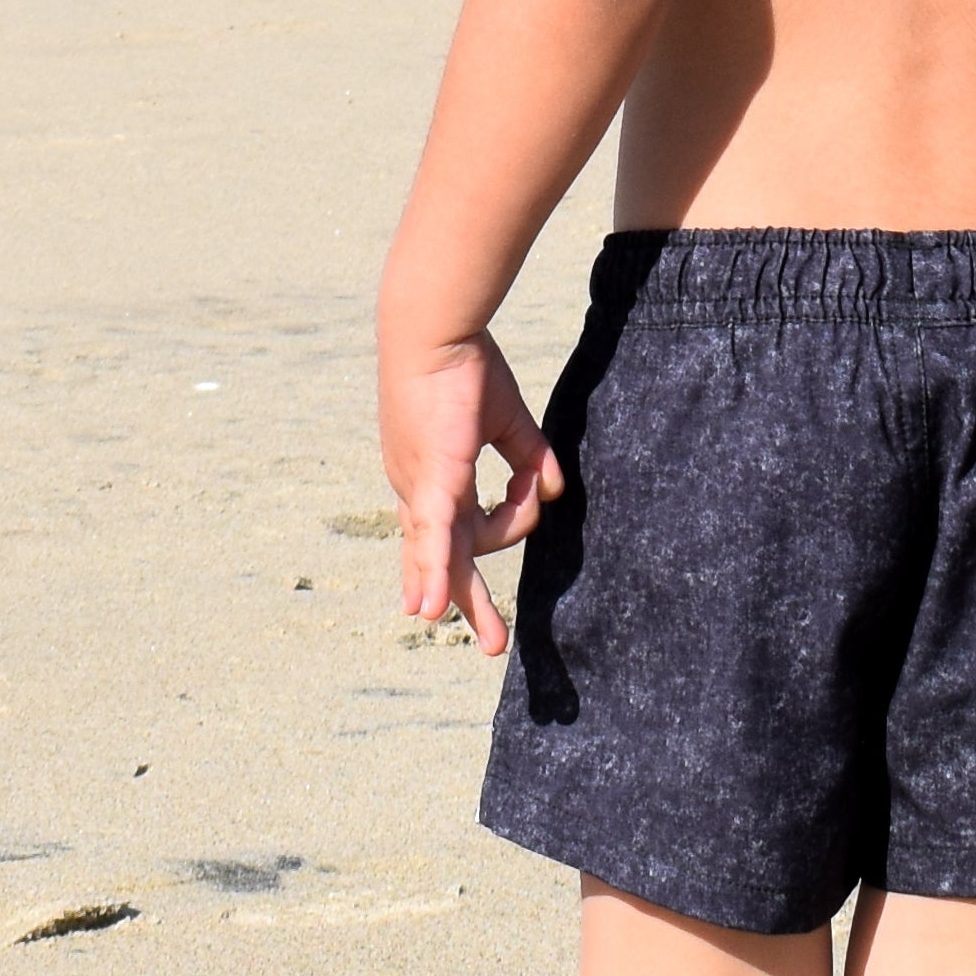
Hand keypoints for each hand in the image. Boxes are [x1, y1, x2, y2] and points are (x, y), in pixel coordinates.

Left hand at [379, 327, 562, 653]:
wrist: (434, 331)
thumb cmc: (464, 362)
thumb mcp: (505, 417)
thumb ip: (531, 455)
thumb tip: (555, 487)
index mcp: (432, 474)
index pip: (441, 533)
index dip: (441, 569)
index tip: (436, 606)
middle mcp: (420, 491)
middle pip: (444, 559)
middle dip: (465, 601)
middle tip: (491, 644)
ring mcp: (423, 489)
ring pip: (456, 552)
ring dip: (468, 599)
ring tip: (493, 641)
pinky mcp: (435, 481)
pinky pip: (437, 538)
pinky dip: (435, 574)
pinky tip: (430, 611)